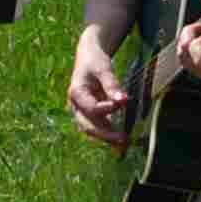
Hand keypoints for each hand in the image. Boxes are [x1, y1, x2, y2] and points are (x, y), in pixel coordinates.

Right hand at [66, 33, 134, 149]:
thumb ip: (111, 84)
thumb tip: (122, 100)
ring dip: (107, 138)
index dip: (106, 108)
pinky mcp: (90, 114)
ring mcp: (82, 112)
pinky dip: (109, 133)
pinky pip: (98, 127)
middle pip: (88, 125)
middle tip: (123, 139)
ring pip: (92, 129)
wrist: (89, 57)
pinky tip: (122, 139)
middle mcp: (76, 106)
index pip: (91, 108)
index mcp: (76, 93)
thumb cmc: (95, 61)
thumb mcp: (103, 68)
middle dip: (105, 134)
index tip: (122, 104)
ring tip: (125, 144)